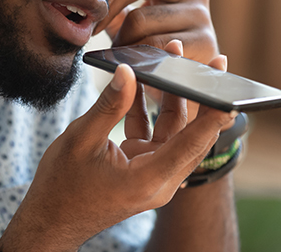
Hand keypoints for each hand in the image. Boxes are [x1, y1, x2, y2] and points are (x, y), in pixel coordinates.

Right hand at [0, 64, 232, 251]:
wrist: (51, 219)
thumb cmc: (61, 185)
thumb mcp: (81, 139)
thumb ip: (109, 106)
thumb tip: (128, 72)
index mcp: (148, 179)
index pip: (191, 143)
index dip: (212, 115)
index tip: (230, 90)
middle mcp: (159, 180)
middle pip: (191, 134)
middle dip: (201, 97)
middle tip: (214, 64)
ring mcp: (152, 174)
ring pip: (175, 131)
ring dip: (175, 98)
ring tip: (174, 61)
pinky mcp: (143, 168)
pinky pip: (156, 134)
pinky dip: (151, 110)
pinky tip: (142, 83)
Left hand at [94, 0, 217, 64]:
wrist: (187, 87)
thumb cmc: (158, 47)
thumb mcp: (142, 18)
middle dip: (110, 7)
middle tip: (95, 27)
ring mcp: (201, 15)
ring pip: (140, 20)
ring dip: (123, 41)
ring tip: (124, 52)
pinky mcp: (205, 42)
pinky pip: (156, 45)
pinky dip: (139, 57)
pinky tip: (140, 62)